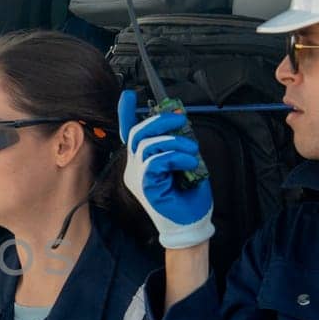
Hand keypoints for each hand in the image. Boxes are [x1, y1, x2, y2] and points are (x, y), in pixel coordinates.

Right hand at [116, 91, 213, 249]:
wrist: (191, 224)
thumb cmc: (188, 197)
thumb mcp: (184, 162)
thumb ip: (177, 145)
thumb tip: (179, 122)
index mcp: (141, 163)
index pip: (130, 135)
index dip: (126, 113)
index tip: (128, 94)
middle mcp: (135, 169)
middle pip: (137, 134)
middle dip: (160, 120)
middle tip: (180, 120)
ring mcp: (138, 178)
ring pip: (148, 145)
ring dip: (175, 142)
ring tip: (192, 152)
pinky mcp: (146, 186)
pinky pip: (156, 161)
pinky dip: (176, 157)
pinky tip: (189, 164)